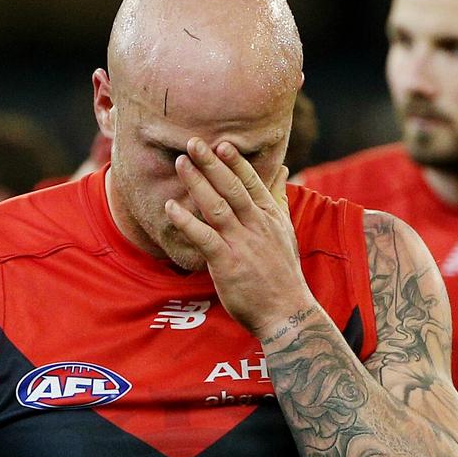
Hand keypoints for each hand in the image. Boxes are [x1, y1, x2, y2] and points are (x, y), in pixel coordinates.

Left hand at [163, 137, 314, 337]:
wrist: (287, 313)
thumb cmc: (282, 274)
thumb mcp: (285, 231)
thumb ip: (279, 199)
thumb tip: (282, 170)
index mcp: (270, 217)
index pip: (252, 182)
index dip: (235, 162)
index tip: (221, 142)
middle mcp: (257, 226)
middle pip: (233, 188)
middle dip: (213, 164)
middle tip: (193, 142)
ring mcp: (243, 244)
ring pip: (217, 206)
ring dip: (197, 183)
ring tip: (180, 164)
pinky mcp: (227, 263)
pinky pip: (204, 237)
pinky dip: (186, 221)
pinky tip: (170, 207)